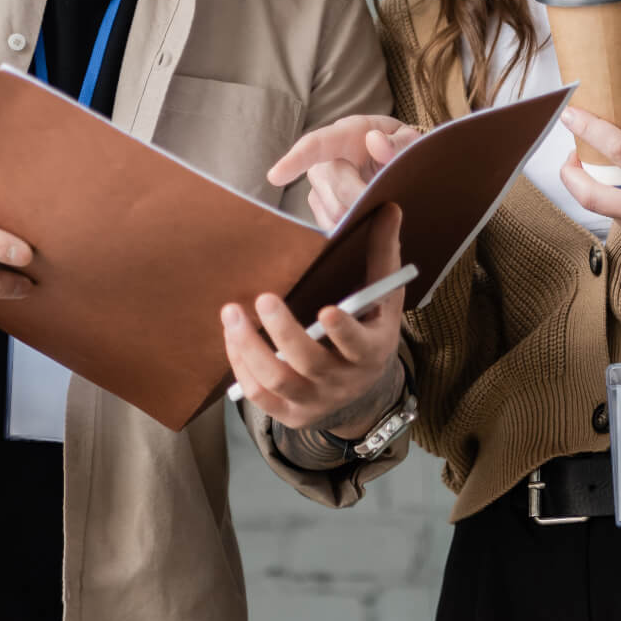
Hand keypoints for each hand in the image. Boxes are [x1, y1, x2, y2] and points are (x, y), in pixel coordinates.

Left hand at [221, 206, 405, 433]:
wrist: (361, 389)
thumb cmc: (369, 329)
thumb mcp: (383, 297)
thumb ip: (382, 255)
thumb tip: (389, 207)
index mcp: (370, 351)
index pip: (357, 344)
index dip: (343, 331)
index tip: (326, 310)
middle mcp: (342, 380)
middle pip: (309, 362)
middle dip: (283, 331)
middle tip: (263, 299)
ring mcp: (313, 400)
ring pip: (276, 380)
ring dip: (250, 348)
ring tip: (232, 313)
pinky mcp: (288, 412)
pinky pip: (259, 396)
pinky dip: (241, 367)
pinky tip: (232, 338)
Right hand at [269, 114, 423, 230]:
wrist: (395, 159)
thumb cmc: (400, 147)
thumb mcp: (409, 140)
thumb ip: (399, 142)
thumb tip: (375, 142)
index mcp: (347, 134)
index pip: (315, 145)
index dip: (294, 160)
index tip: (275, 177)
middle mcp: (326, 158)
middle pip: (334, 188)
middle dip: (362, 198)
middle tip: (389, 202)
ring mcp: (320, 184)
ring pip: (334, 211)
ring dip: (360, 213)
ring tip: (381, 204)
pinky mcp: (320, 205)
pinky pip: (332, 224)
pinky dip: (351, 226)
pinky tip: (366, 216)